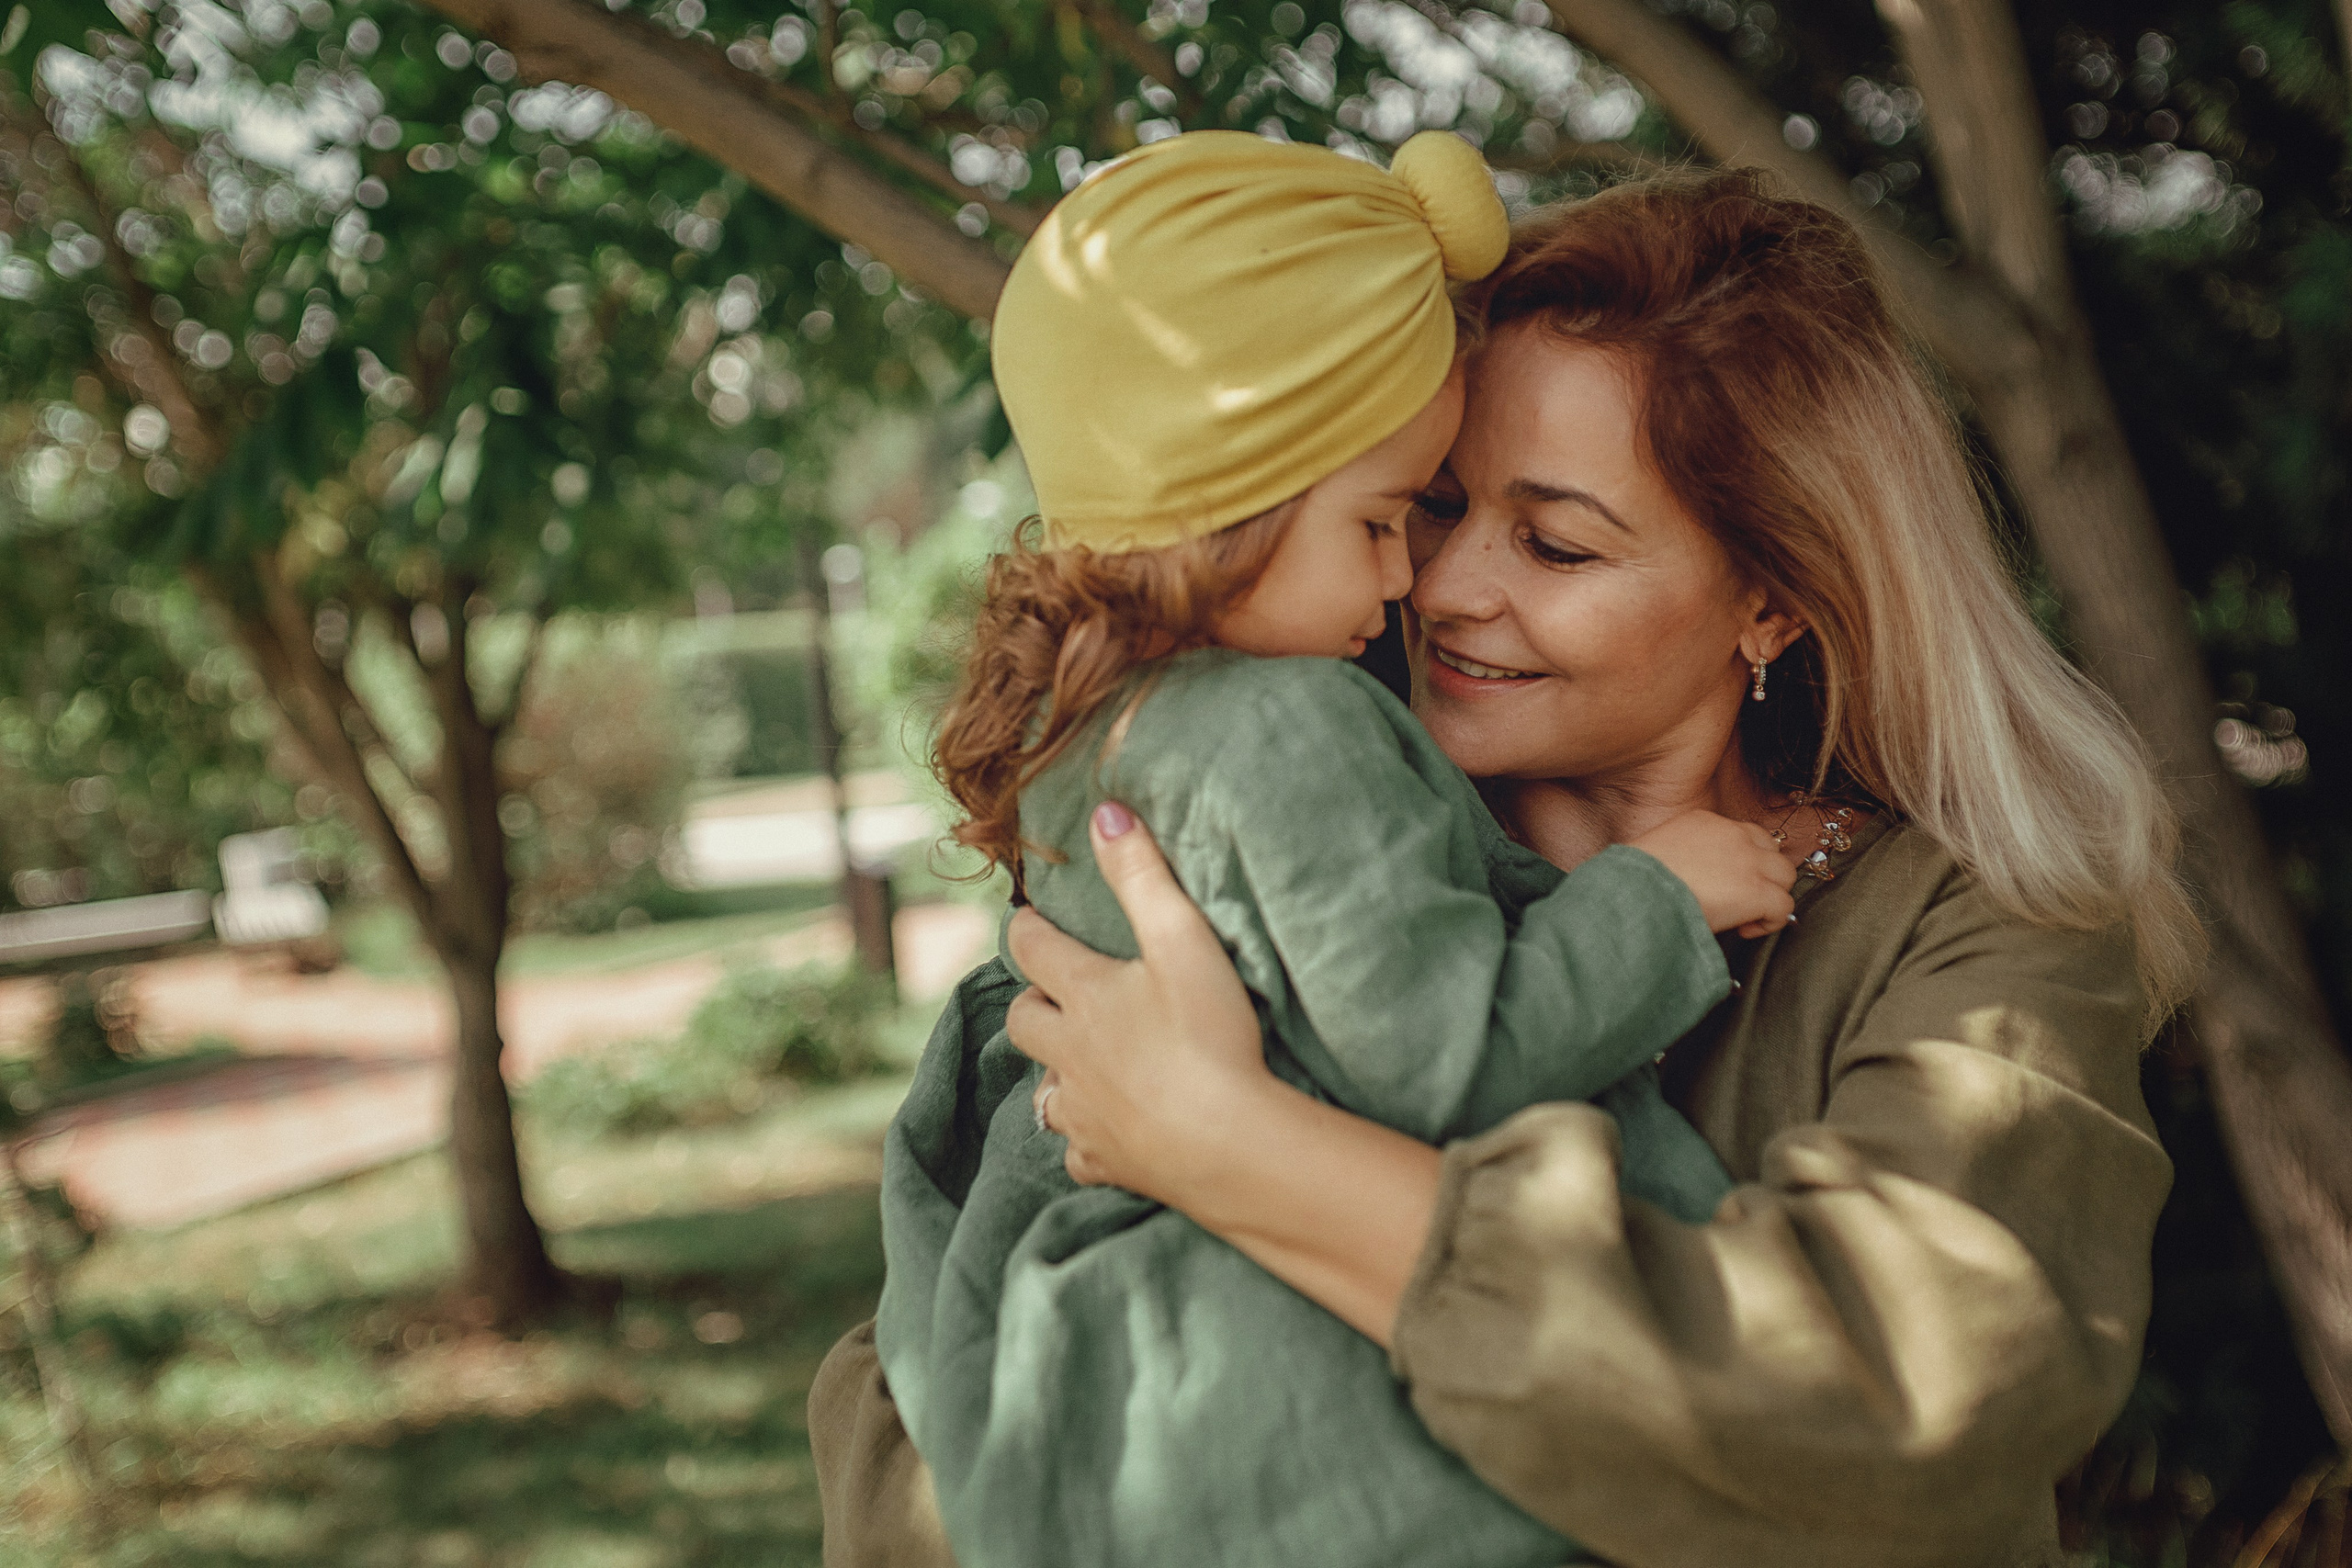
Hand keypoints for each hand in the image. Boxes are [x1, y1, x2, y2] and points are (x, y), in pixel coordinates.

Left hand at [1011, 801, 1270, 1196]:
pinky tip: (1108, 1131)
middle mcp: (1069, 1054)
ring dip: (1056, 1070)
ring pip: (1044, 1089)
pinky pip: (1078, 1150)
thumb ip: (1142, 875)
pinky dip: (1086, 1137)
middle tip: (1057, 991)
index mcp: (1084, 995)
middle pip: (1023, 1020)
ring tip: (1083, 1061)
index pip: (1032, 947)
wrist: (1229, 1144)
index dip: (1028, 928)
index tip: (1032, 919)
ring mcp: (1083, 1113)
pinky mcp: (1106, 1161)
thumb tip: (1105, 813)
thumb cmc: (1210, 1037)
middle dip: (1033, 1000)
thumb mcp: (1182, 939)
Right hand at [1628, 808, 1796, 938]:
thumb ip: (1684, 853)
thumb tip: (1694, 878)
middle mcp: (1732, 834)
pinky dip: (1770, 921)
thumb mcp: (1659, 850)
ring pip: (1785, 875)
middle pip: (1771, 850)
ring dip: (1771, 895)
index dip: (1742, 860)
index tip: (1727, 882)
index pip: (1743, 834)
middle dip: (1763, 874)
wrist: (1636, 894)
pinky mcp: (1757, 890)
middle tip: (1741, 897)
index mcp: (1705, 821)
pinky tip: (1745, 929)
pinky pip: (1784, 906)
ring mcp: (1748, 861)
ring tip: (1746, 915)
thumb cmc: (1636, 882)